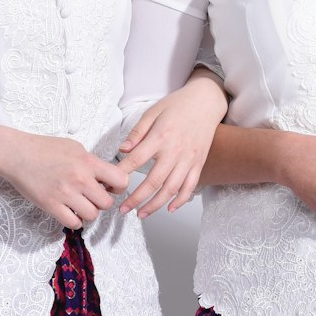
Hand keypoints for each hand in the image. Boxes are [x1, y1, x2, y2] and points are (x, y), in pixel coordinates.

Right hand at [0, 130, 130, 228]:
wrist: (16, 154)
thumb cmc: (44, 148)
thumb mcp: (75, 147)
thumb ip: (92, 162)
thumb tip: (106, 177)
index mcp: (88, 162)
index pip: (120, 180)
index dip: (118, 186)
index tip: (110, 187)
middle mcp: (80, 179)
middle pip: (107, 202)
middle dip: (102, 202)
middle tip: (92, 197)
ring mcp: (65, 193)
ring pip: (92, 215)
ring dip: (88, 212)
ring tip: (80, 204)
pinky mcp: (50, 205)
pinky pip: (73, 223)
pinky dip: (75, 221)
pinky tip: (70, 212)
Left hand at [116, 70, 227, 216]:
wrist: (206, 101)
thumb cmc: (178, 105)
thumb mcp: (153, 112)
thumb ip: (137, 132)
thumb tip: (123, 149)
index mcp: (160, 137)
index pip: (136, 161)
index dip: (120, 175)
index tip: (109, 185)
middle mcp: (175, 151)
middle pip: (153, 181)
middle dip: (136, 199)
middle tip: (122, 209)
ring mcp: (189, 159)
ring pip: (171, 189)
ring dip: (156, 205)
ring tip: (141, 214)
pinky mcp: (199, 163)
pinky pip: (190, 186)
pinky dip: (180, 200)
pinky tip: (170, 209)